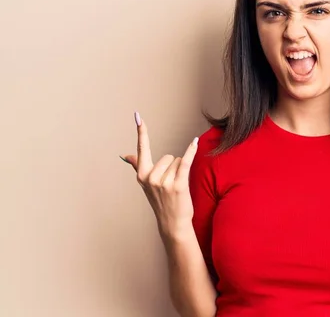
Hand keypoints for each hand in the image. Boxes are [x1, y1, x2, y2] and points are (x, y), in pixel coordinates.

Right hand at [120, 111, 198, 238]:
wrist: (172, 222)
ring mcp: (164, 182)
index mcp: (142, 175)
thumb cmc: (161, 201)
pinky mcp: (178, 185)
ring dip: (180, 172)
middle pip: (168, 156)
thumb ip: (137, 166)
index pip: (142, 148)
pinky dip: (191, 151)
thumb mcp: (146, 184)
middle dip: (172, 168)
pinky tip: (194, 142)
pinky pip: (185, 162)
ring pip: (178, 161)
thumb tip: (125, 155)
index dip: (141, 132)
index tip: (138, 116)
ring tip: (176, 188)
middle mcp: (151, 177)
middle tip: (170, 186)